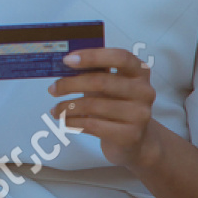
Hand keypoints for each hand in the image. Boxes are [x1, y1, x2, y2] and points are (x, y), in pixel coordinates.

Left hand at [49, 47, 160, 169]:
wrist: (134, 140)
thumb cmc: (115, 105)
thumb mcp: (109, 84)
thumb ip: (94, 71)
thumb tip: (65, 62)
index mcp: (140, 72)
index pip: (120, 57)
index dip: (93, 56)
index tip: (67, 60)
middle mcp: (144, 91)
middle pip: (101, 82)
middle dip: (70, 84)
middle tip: (52, 89)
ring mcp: (139, 114)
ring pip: (93, 105)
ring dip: (67, 107)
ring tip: (55, 110)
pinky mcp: (130, 135)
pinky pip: (93, 125)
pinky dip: (73, 122)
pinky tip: (64, 121)